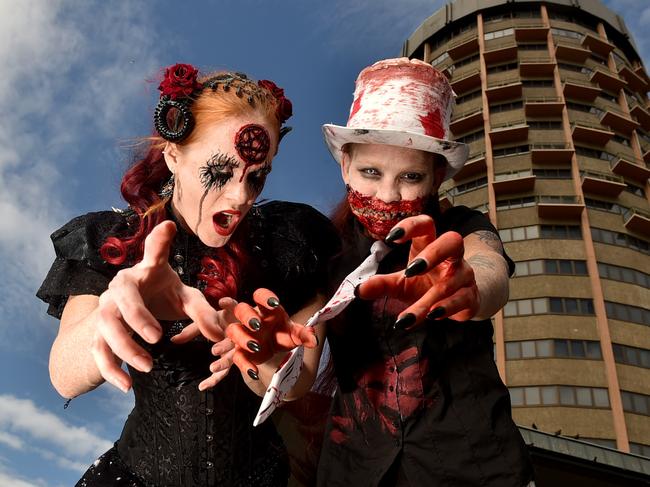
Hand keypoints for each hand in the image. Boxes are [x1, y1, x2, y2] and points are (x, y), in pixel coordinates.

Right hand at [92, 220, 228, 391]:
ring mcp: (105, 311)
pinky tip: (125, 386)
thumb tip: (220, 333)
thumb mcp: (186, 299)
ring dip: (124, 349)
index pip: (153, 254)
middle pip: (121, 300)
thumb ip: (204, 312)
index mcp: (144, 271)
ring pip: (106, 329)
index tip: (169, 225)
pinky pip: (99, 354)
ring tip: (148, 366)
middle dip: (136, 318)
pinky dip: (110, 371)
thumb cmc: (162, 295)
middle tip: (157, 337)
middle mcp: (120, 288)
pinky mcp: (98, 335)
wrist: (132, 307)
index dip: (160, 241)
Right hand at [225, 288, 317, 379]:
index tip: (274, 303)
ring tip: (255, 347)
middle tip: (256, 325)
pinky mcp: (241, 352)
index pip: (260, 295)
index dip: (265, 297)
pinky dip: (244, 365)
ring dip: (242, 338)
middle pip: (241, 309)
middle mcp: (252, 319)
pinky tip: (254, 372)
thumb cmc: (283, 334)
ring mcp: (244, 335)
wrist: (275, 349)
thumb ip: (304, 334)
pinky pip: (237, 356)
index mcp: (266, 310)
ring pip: (233, 330)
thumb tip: (313, 339)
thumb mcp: (295, 334)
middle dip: (247, 316)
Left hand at [357, 215, 478, 329]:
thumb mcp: (402, 283)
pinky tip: (432, 315)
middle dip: (434, 253)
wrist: (462, 300)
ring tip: (407, 316)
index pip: (426, 225)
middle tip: (411, 269)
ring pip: (449, 282)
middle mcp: (451, 257)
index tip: (391, 238)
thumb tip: (357, 290)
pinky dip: (447, 308)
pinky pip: (463, 298)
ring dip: (427, 299)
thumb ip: (382, 284)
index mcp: (430, 245)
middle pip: (453, 241)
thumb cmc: (427, 284)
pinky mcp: (471, 296)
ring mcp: (464, 275)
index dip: (410, 226)